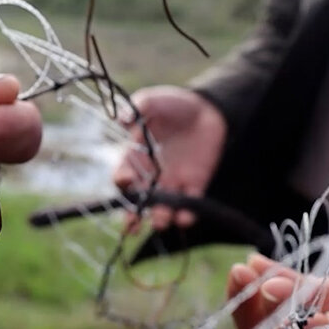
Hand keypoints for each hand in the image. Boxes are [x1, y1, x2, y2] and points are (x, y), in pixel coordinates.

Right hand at [113, 85, 226, 229]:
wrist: (206, 108)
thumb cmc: (173, 104)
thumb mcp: (153, 101)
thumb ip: (138, 108)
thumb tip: (123, 118)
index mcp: (135, 157)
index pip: (123, 175)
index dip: (122, 180)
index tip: (125, 181)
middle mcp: (151, 175)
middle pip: (138, 202)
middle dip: (132, 216)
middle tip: (130, 228)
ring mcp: (173, 182)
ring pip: (163, 207)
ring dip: (160, 218)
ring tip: (161, 222)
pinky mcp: (195, 184)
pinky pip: (190, 204)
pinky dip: (187, 214)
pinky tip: (185, 218)